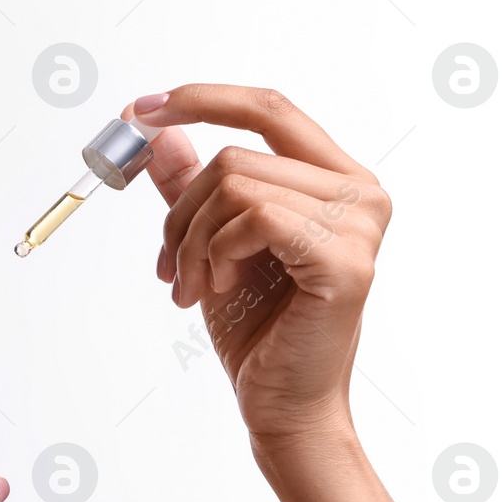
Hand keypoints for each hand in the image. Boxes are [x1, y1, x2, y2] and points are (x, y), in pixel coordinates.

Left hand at [128, 84, 391, 445]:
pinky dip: (217, 254)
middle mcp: (361, 193)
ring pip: (235, 185)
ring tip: (195, 286)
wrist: (281, 402)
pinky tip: (221, 289)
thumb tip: (157, 130)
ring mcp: (360, 224)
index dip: (203, 99)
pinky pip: (252, 219)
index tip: (141, 109)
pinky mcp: (345, 259)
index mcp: (337, 180)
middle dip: (182, 212)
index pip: (270, 109)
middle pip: (235, 154)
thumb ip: (190, 183)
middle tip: (167, 266)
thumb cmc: (257, 327)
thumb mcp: (211, 241)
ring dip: (192, 243)